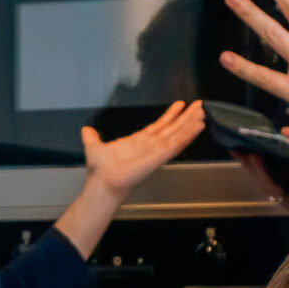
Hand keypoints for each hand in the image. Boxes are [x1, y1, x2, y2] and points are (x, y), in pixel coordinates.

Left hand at [81, 101, 206, 197]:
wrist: (104, 182)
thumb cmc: (101, 170)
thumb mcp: (95, 147)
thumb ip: (92, 137)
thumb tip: (86, 130)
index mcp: (139, 142)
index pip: (159, 126)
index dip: (170, 116)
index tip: (180, 105)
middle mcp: (151, 146)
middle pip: (173, 128)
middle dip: (186, 117)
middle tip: (199, 105)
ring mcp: (158, 151)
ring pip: (179, 134)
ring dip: (191, 123)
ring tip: (203, 112)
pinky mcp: (161, 156)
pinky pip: (178, 143)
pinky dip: (189, 134)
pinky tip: (199, 125)